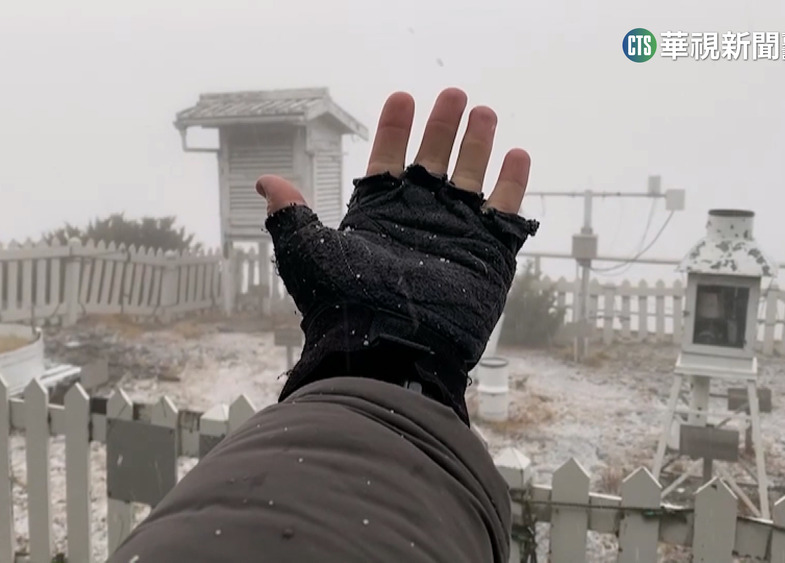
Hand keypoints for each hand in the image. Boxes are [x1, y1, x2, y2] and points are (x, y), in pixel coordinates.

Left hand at [256, 88, 538, 421]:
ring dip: (478, 145)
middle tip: (454, 94)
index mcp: (378, 216)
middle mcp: (418, 221)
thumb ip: (291, 214)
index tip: (402, 96)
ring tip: (483, 112)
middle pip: (434, 161)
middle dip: (443, 127)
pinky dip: (513, 184)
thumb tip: (266, 182)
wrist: (386, 352)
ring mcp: (454, 236)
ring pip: (471, 179)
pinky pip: (505, 214)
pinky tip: (517, 155)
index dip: (395, 128)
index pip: (388, 160)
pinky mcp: (487, 257)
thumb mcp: (308, 253)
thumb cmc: (343, 305)